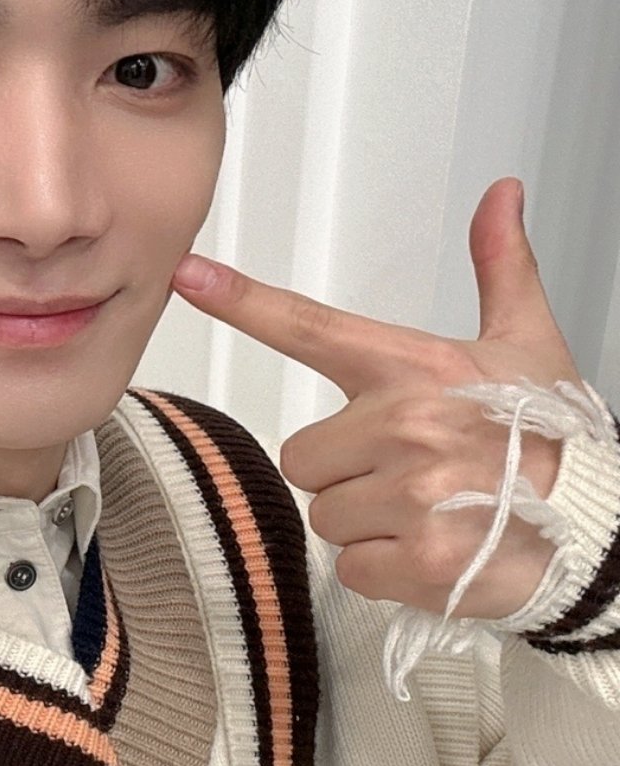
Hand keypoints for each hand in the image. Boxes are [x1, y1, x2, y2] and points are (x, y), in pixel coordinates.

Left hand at [169, 178, 583, 619]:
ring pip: (325, 513)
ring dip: (366, 522)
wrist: (604, 527)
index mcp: (417, 369)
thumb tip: (500, 195)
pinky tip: (436, 549)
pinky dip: (386, 570)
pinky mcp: (416, 560)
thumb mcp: (530, 345)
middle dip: (347, 470)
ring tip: (432, 510)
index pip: (312, 327)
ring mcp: (412, 495)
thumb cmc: (556, 438)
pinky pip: (350, 566)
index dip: (243, 301)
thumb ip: (501, 268)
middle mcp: (407, 426)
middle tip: (415, 472)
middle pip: (304, 455)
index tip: (188, 276)